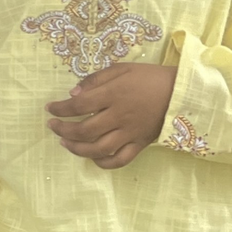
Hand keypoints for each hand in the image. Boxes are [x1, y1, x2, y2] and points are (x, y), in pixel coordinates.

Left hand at [45, 62, 177, 168]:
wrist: (182, 92)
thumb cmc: (149, 78)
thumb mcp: (122, 69)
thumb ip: (95, 79)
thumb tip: (73, 93)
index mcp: (113, 95)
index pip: (79, 105)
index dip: (60, 108)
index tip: (50, 108)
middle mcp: (119, 116)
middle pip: (84, 130)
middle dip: (63, 130)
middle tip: (53, 126)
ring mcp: (130, 133)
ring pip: (98, 148)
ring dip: (77, 149)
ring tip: (65, 143)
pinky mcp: (140, 144)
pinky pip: (120, 159)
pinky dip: (103, 162)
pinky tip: (92, 157)